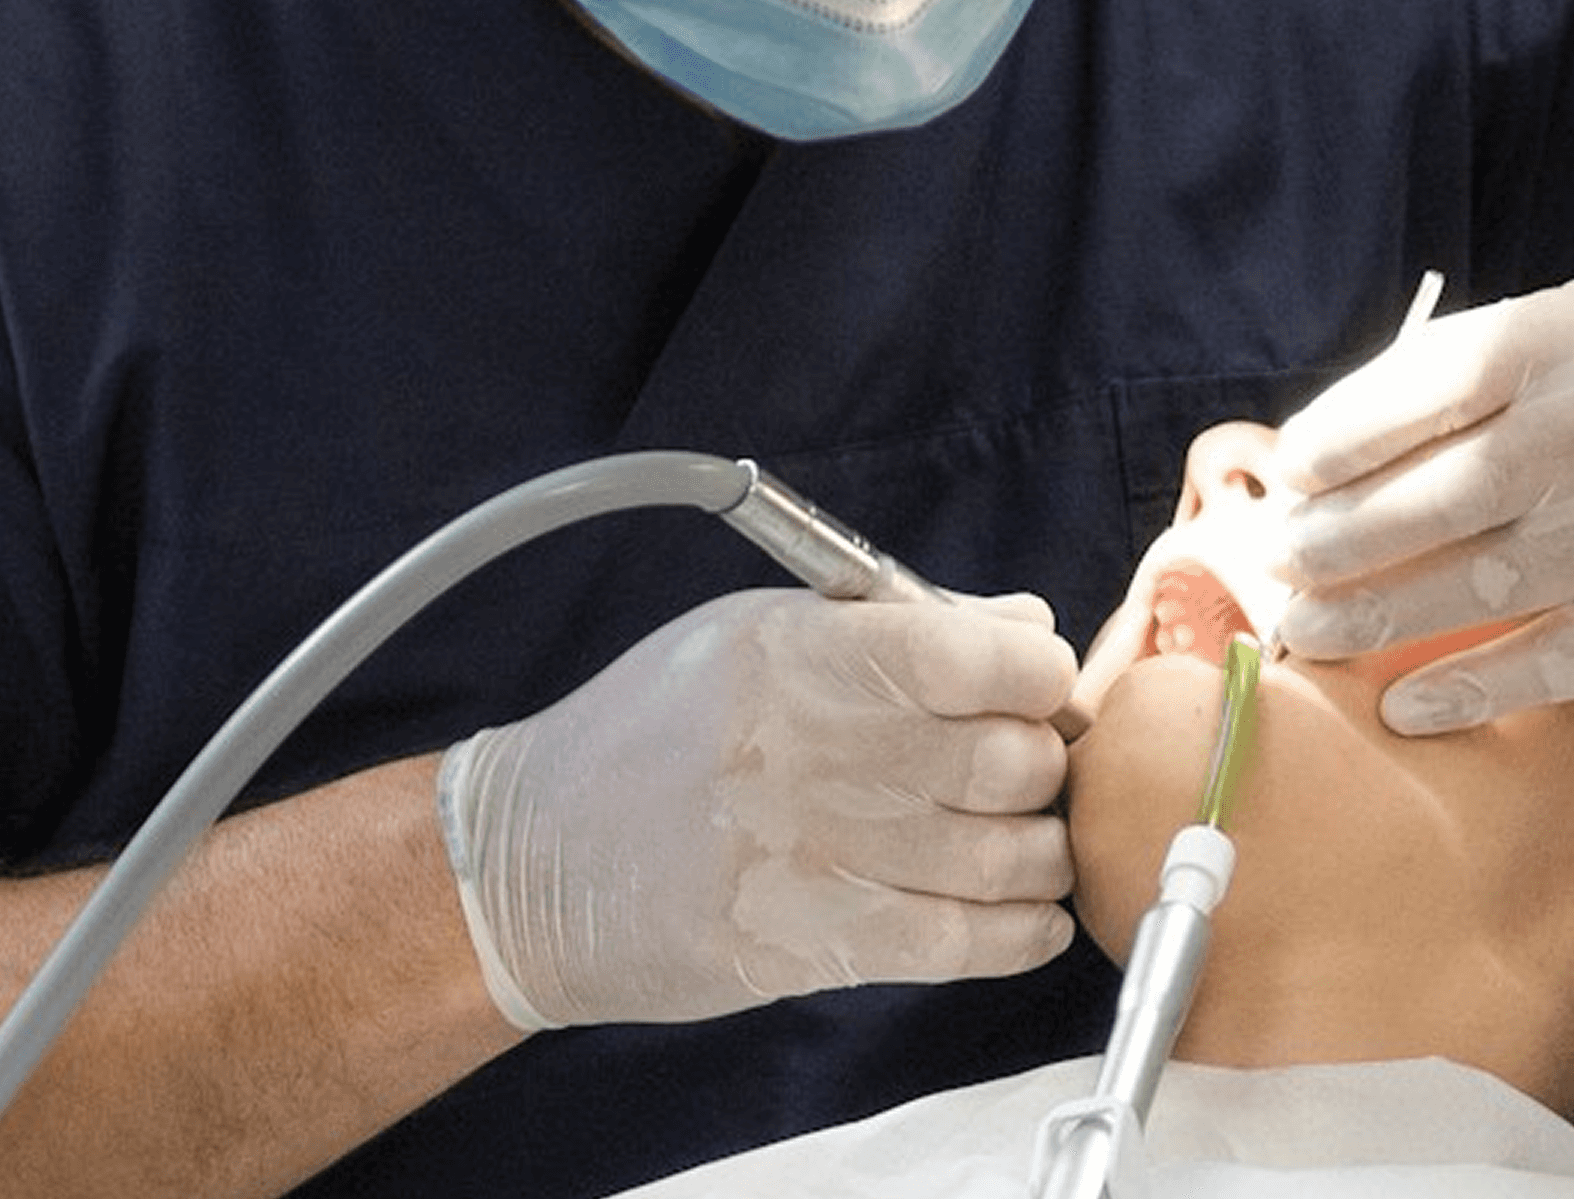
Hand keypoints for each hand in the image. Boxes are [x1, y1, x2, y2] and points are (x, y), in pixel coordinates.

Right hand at [438, 587, 1078, 1029]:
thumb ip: (896, 628)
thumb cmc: (648, 734)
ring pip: (1008, 859)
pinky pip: (969, 944)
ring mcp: (812, 854)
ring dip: (1037, 854)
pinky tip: (1021, 916)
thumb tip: (1029, 629)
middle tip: (1019, 773)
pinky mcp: (810, 943)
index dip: (1035, 676)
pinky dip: (1021, 932)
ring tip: (1014, 844)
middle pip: (1013, 762)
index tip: (1029, 689)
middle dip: (1040, 767)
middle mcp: (811, 750)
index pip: (982, 657)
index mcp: (797, 655)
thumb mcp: (752, 638)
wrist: (533, 860)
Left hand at [1265, 272, 1573, 734]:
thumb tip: (1330, 444)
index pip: (1449, 376)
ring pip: (1490, 581)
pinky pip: (1559, 659)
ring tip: (1308, 629)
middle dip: (1344, 535)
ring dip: (1380, 616)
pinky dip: (1472, 688)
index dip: (1354, 430)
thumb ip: (1480, 370)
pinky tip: (1403, 705)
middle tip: (1276, 565)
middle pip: (1455, 487)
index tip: (1292, 471)